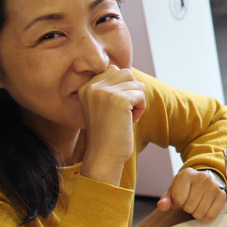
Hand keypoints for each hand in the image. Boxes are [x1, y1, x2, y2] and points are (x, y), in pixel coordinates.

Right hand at [79, 65, 145, 184]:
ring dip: (138, 100)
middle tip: (126, 110)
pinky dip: (141, 108)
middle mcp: (92, 87)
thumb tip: (130, 75)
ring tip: (127, 117)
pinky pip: (141, 95)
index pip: (113, 70)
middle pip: (126, 73)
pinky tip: (130, 120)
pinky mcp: (118, 100)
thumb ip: (110, 89)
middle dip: (132, 90)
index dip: (123, 87)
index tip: (116, 108)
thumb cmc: (107, 134)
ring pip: (136, 84)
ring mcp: (105, 92)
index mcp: (85, 87)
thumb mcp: (102, 107)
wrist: (104, 156)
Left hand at [157, 167, 226, 221]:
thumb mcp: (173, 191)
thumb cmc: (186, 188)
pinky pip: (211, 215)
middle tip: (190, 202)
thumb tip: (161, 205)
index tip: (181, 198)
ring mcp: (214, 185)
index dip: (177, 203)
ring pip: (200, 212)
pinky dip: (206, 217)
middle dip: (187, 208)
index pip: (178, 199)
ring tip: (197, 205)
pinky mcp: (222, 195)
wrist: (204, 181)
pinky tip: (204, 210)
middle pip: (189, 207)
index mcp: (186, 174)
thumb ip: (166, 199)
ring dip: (196, 213)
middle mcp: (202, 177)